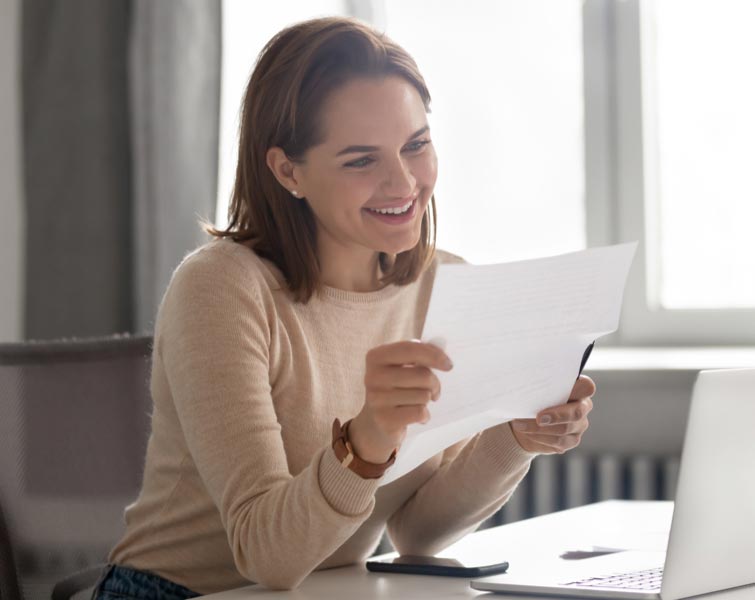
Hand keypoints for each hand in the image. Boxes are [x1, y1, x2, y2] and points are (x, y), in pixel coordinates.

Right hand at [349, 340, 452, 463]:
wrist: (376, 421)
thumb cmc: (396, 388)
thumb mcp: (402, 366)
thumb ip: (420, 355)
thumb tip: (442, 358)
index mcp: (376, 357)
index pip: (410, 349)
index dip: (434, 355)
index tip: (449, 365)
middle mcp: (372, 377)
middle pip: (422, 375)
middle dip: (434, 384)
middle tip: (433, 390)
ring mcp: (377, 400)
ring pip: (423, 395)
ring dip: (426, 400)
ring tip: (417, 403)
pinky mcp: (385, 420)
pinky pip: (420, 412)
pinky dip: (424, 415)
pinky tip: (415, 416)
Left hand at [510, 375, 595, 454]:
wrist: (526, 421)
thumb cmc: (532, 399)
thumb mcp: (534, 391)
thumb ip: (538, 390)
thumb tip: (527, 391)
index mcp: (577, 390)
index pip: (586, 387)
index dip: (577, 389)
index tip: (556, 391)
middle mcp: (582, 407)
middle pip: (577, 412)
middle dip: (556, 416)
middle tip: (539, 418)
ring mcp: (579, 425)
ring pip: (564, 430)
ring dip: (539, 429)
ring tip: (521, 425)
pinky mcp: (571, 441)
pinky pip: (558, 443)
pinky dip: (539, 438)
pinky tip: (527, 433)